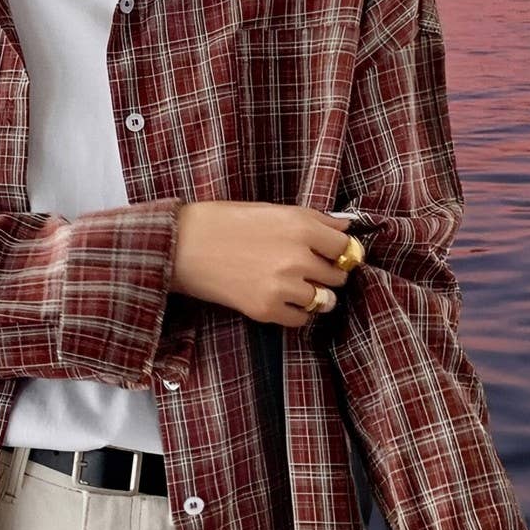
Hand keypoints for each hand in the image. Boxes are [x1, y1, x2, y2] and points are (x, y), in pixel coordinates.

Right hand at [170, 201, 353, 326]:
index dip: (341, 252)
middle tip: (308, 269)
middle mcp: (298, 257)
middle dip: (327, 274)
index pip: (345, 248)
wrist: (183, 246)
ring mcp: (283, 286)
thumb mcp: (273, 210)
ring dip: (315, 295)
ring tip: (296, 287)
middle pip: (338, 276)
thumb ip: (314, 221)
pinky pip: (302, 319)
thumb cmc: (224, 222)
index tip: (333, 255)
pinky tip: (281, 299)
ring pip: (325, 300)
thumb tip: (346, 230)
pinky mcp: (267, 309)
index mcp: (301, 226)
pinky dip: (297, 312)